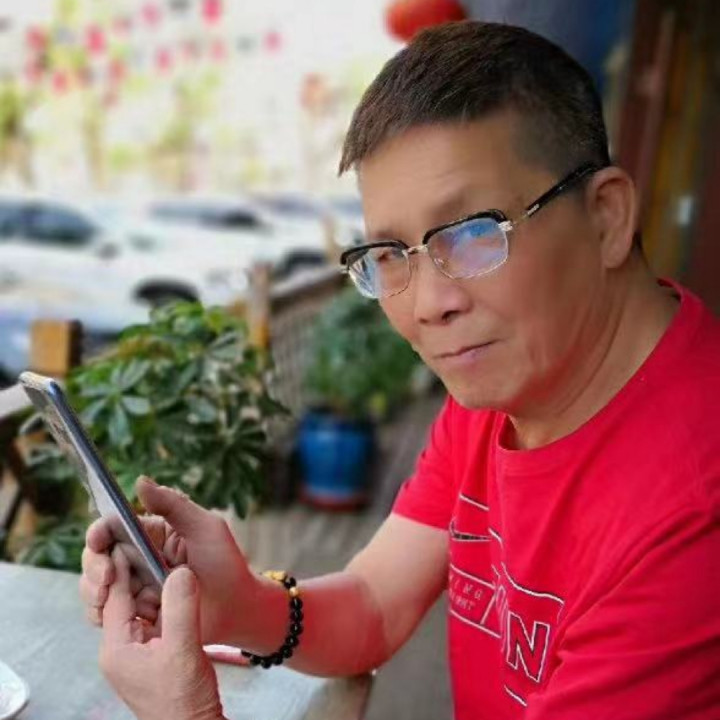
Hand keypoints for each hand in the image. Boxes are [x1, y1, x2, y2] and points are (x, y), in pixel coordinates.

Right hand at [80, 476, 256, 643]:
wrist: (238, 609)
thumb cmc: (225, 562)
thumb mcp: (204, 527)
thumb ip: (173, 504)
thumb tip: (139, 481)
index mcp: (150, 533)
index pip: (114, 527)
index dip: (99, 532)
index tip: (97, 539)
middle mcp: (136, 558)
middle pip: (97, 557)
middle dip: (93, 566)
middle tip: (106, 577)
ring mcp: (133, 588)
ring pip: (95, 587)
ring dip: (94, 592)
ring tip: (107, 598)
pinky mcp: (134, 616)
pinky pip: (106, 616)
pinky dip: (102, 616)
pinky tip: (117, 618)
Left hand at [100, 548, 225, 719]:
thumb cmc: (184, 700)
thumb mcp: (184, 649)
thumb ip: (180, 607)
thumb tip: (181, 570)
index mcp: (117, 647)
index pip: (115, 595)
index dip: (124, 564)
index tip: (133, 535)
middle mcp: (120, 647)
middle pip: (122, 597)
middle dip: (135, 570)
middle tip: (147, 543)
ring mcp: (135, 651)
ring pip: (139, 604)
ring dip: (152, 583)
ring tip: (165, 558)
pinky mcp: (152, 653)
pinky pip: (152, 616)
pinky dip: (162, 598)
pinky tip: (176, 585)